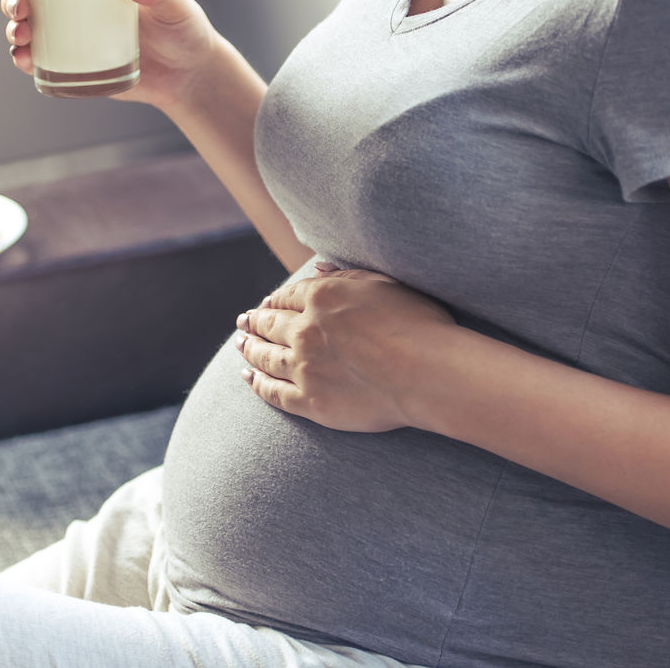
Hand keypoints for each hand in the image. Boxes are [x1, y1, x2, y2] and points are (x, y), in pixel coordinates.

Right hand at [0, 0, 216, 109]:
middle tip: (20, 7)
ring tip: (22, 37)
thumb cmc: (184, 30)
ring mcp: (73, 40)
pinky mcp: (78, 69)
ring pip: (29, 31)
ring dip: (14, 31)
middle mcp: (75, 9)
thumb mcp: (175, 5)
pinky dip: (26, 61)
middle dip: (12, 0)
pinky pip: (43, 65)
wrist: (190, 75)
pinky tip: (23, 60)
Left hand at [233, 264, 455, 431]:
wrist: (428, 373)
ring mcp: (304, 367)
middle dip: (254, 322)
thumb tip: (319, 268)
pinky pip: (273, 392)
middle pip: (270, 324)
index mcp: (323, 296)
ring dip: (249, 349)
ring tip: (241, 345)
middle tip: (244, 322)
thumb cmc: (419, 324)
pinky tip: (248, 378)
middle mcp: (305, 329)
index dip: (275, 300)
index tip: (267, 304)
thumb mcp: (386, 284)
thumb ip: (348, 275)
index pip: (288, 296)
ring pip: (265, 356)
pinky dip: (257, 384)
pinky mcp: (310, 401)